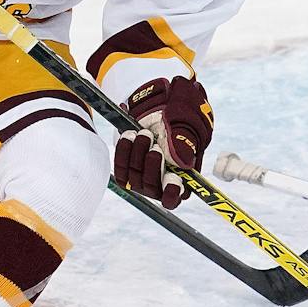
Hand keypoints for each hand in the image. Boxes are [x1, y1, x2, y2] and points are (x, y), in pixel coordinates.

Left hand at [111, 76, 213, 208]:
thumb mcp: (187, 126)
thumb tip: (182, 162)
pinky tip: (129, 136)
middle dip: (151, 164)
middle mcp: (161, 184)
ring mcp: (142, 178)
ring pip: (134, 177)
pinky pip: (121, 169)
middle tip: (154, 143)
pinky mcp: (127, 170)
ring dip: (137, 154)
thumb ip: (185, 143)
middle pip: (152, 187)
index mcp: (182, 179)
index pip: (175, 198)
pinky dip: (123, 151)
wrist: (161, 108)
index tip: (172, 177)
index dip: (172, 192)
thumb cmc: (180, 120)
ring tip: (143, 133)